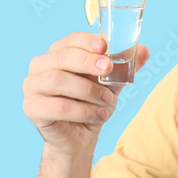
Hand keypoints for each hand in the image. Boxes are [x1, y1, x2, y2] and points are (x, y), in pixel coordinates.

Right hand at [22, 32, 149, 156]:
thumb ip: (125, 66)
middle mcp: (40, 66)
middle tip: (109, 70)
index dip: (87, 41)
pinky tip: (99, 115)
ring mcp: (32, 86)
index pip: (70, 40)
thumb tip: (145, 50)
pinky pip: (58, 106)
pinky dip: (83, 110)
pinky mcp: (31, 108)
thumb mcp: (112, 82)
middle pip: (62, 57)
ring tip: (107, 100)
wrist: (80, 136)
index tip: (105, 47)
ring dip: (88, 90)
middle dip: (87, 62)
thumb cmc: (92, 103)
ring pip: (58, 80)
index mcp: (58, 53)